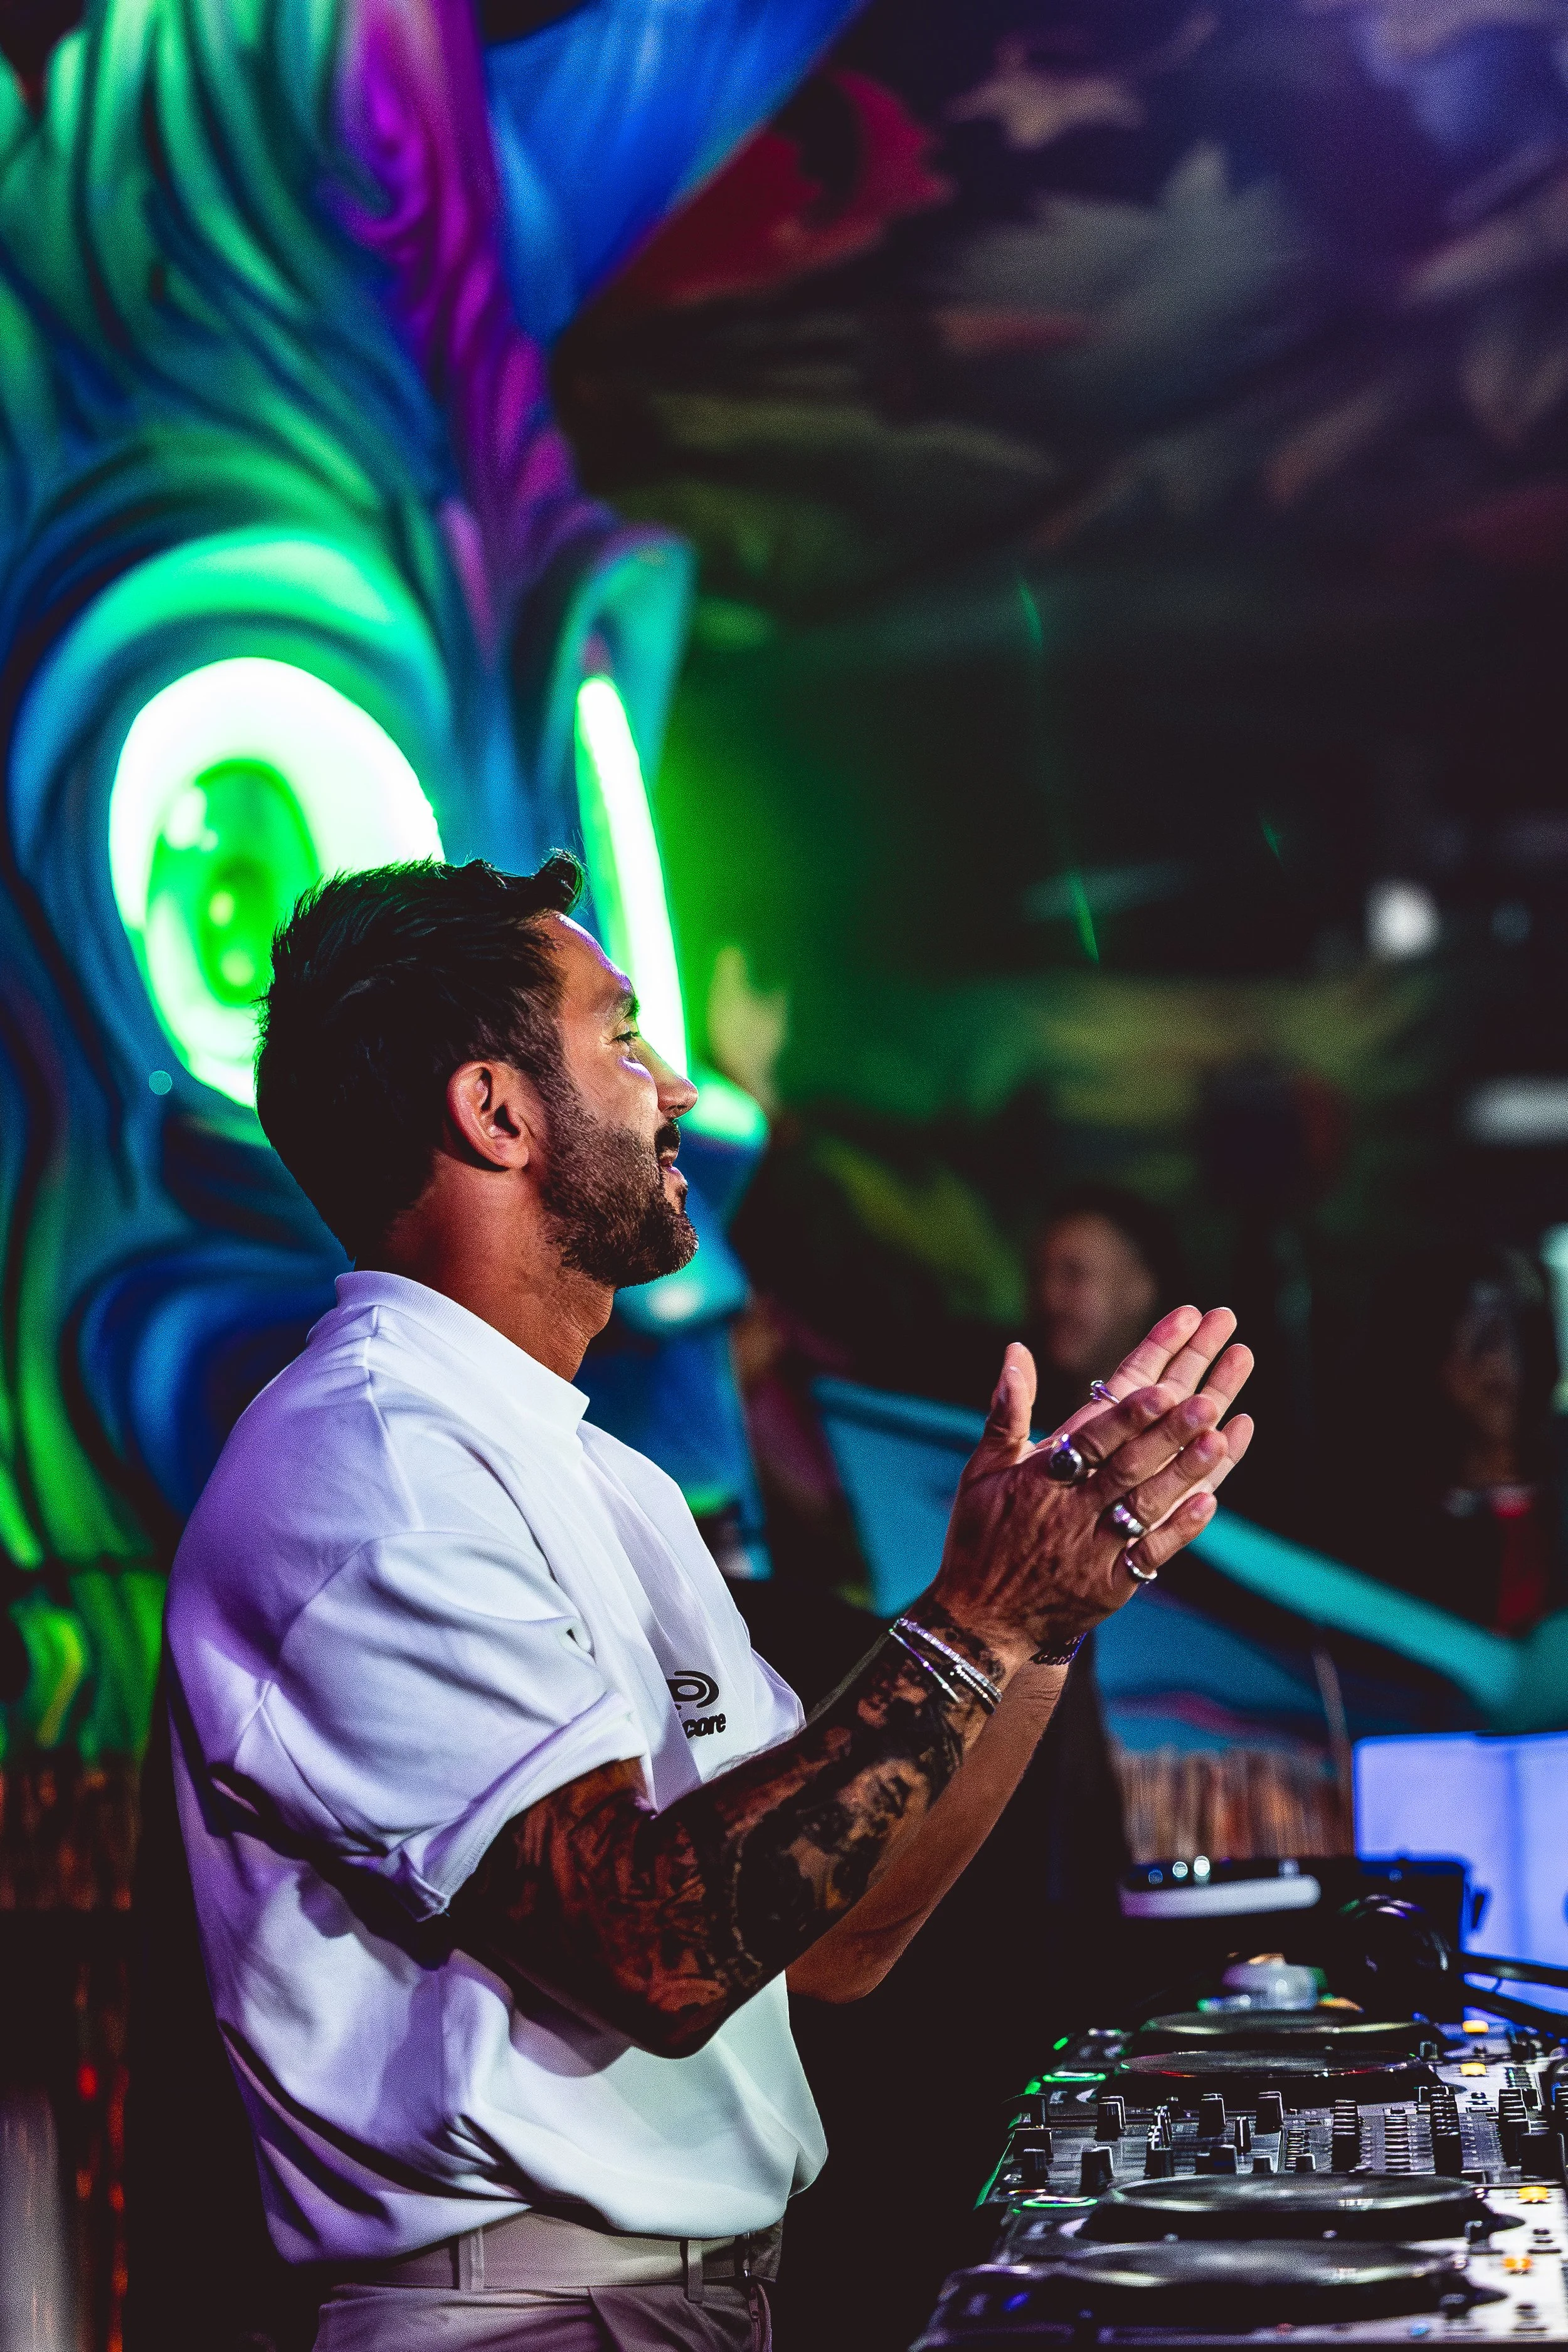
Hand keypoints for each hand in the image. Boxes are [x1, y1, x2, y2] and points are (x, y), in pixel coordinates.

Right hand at [925, 1306, 1254, 1673]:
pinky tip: (1210, 1502)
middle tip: (1206, 1402)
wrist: (980, 1621)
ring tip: (1218, 1438)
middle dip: (1169, 1434)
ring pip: (1145, 1506)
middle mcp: (1070, 1513)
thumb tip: (1016, 1350)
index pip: (1091, 1442)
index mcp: (1039, 1481)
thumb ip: (1006, 1411)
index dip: (1127, 1416)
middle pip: (1128, 1467)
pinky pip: (1151, 1555)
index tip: (1161, 1387)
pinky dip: (1179, 1529)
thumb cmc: (980, 1537)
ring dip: (1184, 1473)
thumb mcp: (982, 1472)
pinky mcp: (1111, 1587)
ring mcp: (1093, 1551)